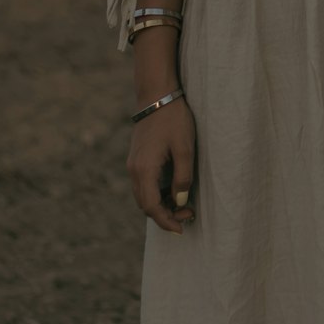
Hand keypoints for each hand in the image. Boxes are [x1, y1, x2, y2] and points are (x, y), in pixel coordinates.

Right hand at [126, 97, 195, 234]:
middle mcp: (134, 170)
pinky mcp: (138, 158)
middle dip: (166, 215)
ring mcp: (134, 164)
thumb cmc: (173, 119)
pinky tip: (174, 188)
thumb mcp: (184, 148)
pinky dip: (158, 192)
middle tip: (190, 213)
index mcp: (144, 170)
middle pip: (146, 205)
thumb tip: (181, 201)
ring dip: (162, 204)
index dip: (166, 221)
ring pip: (144, 195)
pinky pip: (144, 184)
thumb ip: (183, 177)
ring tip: (185, 203)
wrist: (157, 94)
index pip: (152, 207)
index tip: (182, 228)